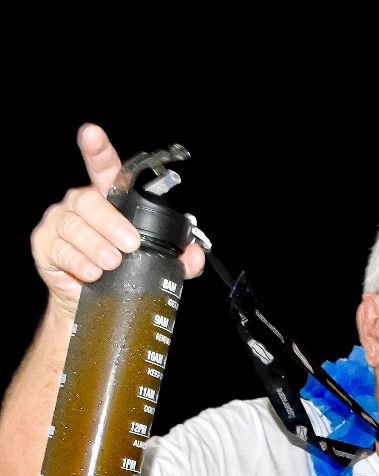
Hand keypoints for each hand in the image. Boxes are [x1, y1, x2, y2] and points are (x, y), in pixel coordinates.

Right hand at [31, 124, 204, 313]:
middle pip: (89, 200)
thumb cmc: (122, 273)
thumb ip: (179, 259)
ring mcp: (59, 222)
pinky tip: (92, 272)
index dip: (98, 150)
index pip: (103, 168)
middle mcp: (80, 205)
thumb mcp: (154, 264)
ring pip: (74, 225)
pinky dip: (79, 261)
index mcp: (108, 200)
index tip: (91, 133)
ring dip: (96, 245)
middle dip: (111, 222)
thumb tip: (195, 254)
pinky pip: (59, 248)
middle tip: (129, 244)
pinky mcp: (45, 244)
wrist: (90, 301)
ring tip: (112, 264)